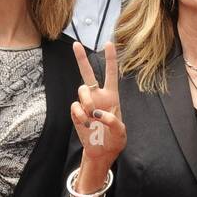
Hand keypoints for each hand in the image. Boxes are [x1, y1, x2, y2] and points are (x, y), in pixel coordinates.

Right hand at [70, 40, 125, 168]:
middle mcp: (98, 97)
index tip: (108, 44)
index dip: (110, 59)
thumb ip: (113, 122)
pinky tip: (87, 124)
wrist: (102, 153)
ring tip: (92, 115)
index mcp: (112, 97)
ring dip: (87, 100)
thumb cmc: (114, 141)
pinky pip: (75, 106)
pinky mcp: (77, 114)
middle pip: (88, 73)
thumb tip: (98, 114)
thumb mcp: (121, 133)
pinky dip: (80, 114)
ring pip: (81, 90)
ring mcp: (86, 105)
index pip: (111, 74)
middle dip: (81, 59)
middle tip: (75, 44)